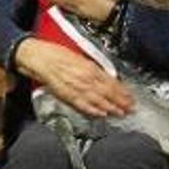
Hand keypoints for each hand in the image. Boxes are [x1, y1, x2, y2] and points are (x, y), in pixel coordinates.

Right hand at [15, 38, 133, 116]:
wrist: (37, 57)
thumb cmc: (54, 53)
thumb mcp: (78, 55)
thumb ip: (92, 67)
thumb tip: (105, 75)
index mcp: (89, 67)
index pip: (111, 82)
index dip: (122, 91)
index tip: (130, 96)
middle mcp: (85, 78)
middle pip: (107, 93)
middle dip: (120, 102)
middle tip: (130, 108)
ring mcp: (76, 87)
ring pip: (97, 100)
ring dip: (110, 108)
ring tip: (119, 113)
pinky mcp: (66, 94)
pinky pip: (82, 105)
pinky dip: (92, 110)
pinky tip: (100, 114)